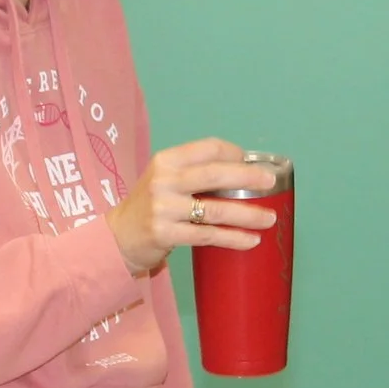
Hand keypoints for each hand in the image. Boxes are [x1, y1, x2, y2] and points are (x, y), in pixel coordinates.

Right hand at [107, 139, 276, 276]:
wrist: (118, 238)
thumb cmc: (149, 206)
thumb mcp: (164, 179)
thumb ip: (193, 172)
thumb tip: (242, 171)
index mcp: (166, 160)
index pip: (208, 148)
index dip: (234, 153)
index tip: (252, 162)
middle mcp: (164, 180)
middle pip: (216, 174)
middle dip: (249, 177)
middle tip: (270, 182)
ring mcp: (164, 208)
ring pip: (217, 209)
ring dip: (248, 214)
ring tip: (270, 218)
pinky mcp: (166, 234)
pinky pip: (208, 235)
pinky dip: (233, 238)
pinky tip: (251, 239)